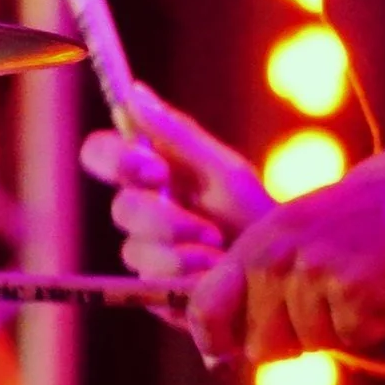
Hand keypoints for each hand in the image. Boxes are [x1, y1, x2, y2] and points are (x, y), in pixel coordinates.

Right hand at [80, 84, 273, 311]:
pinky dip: (188, 279)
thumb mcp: (224, 172)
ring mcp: (145, 254)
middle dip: (164, 219)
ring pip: (135, 251)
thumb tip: (133, 93)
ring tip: (221, 256)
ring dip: (182, 253)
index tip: (155, 171)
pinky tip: (215, 276)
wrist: (284, 272)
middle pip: (121, 209)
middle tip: (206, 229)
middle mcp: (140, 213)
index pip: (100, 153)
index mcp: (149, 174)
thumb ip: (178, 136)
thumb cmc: (255, 215)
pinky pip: (152, 284)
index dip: (115, 159)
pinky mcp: (153, 292)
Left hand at [186, 128, 384, 362]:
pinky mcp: (351, 287)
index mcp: (254, 244)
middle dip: (298, 342)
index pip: (203, 308)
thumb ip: (258, 286)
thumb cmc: (361, 218)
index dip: (214, 343)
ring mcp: (311, 271)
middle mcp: (274, 257)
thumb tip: (221, 356)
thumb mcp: (295, 236)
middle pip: (262, 347)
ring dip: (348, 329)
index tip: (229, 356)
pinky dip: (380, 324)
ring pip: (313, 346)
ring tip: (366, 286)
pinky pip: (355, 339)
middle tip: (333, 307)